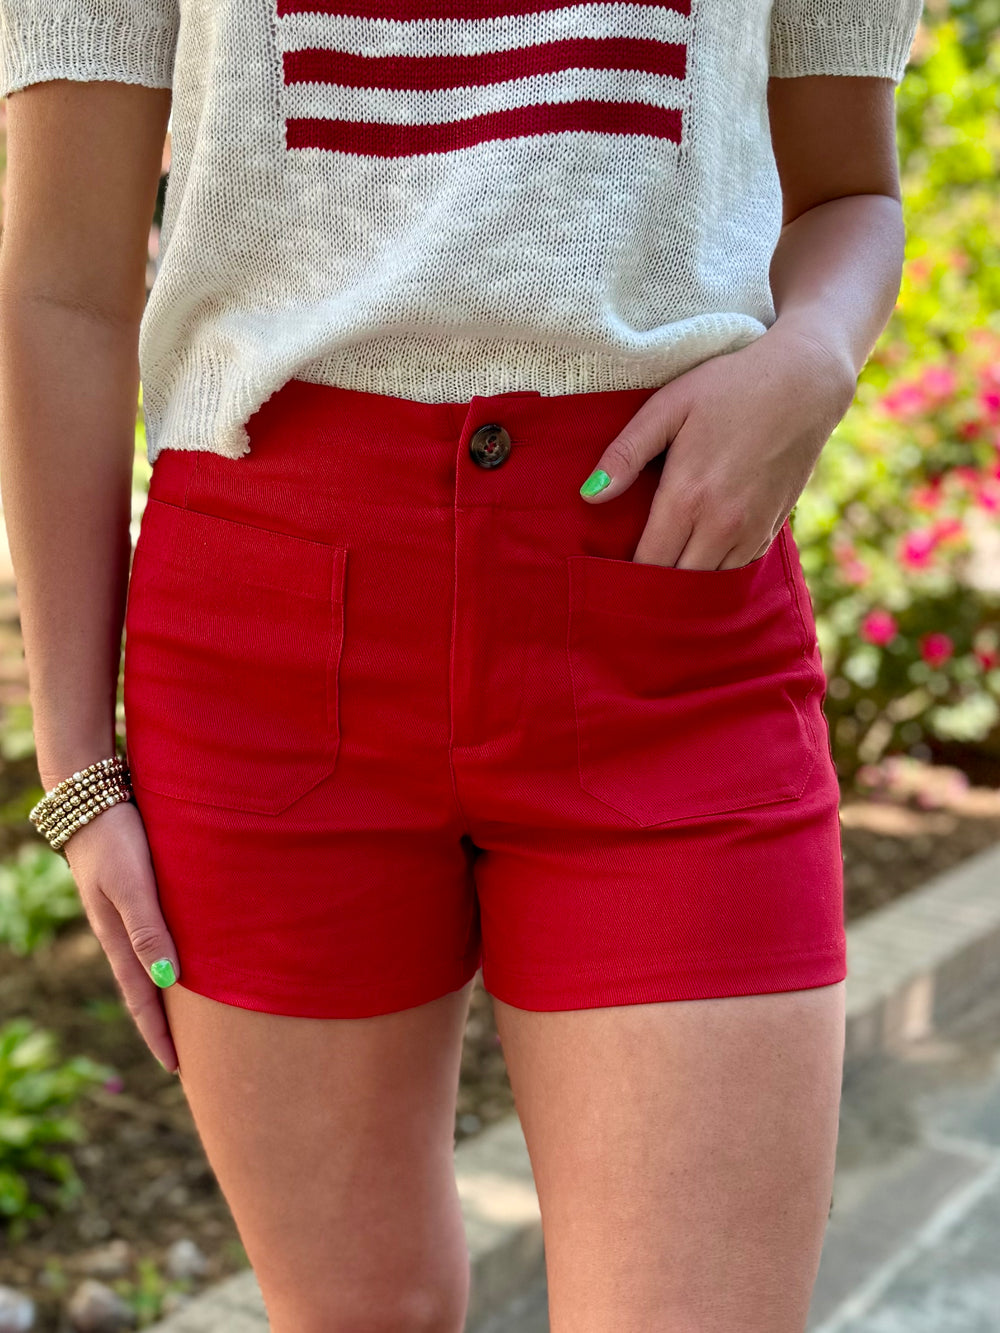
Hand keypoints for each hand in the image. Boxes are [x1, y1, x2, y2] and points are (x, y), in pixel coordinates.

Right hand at [62, 798, 180, 1072]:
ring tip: (190, 1018)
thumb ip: (148, 929)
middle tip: (188, 1057)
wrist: (91, 798)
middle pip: (145, 989)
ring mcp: (125, 913)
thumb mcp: (132, 885)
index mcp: (118, 938)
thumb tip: (169, 980)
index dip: (159, 1033)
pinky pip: (154, 938)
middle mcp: (122, 932)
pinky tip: (183, 959)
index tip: (177, 1068)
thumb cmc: (117, 840)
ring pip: (150, 964)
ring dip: (168, 993)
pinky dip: (168, 959)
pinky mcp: (135, 892)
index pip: (141, 998)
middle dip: (164, 1024)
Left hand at [579, 325, 858, 569]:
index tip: (609, 575)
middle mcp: (721, 524)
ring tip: (664, 571)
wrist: (804, 382)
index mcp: (687, 497)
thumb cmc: (728, 387)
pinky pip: (737, 570)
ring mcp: (751, 530)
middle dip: (653, 585)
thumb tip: (589, 496)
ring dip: (686, 581)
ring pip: (709, 582)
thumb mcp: (668, 406)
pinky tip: (699, 557)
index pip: (647, 563)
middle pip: (677, 582)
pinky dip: (716, 570)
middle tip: (631, 579)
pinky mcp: (773, 528)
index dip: (625, 575)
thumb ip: (626, 453)